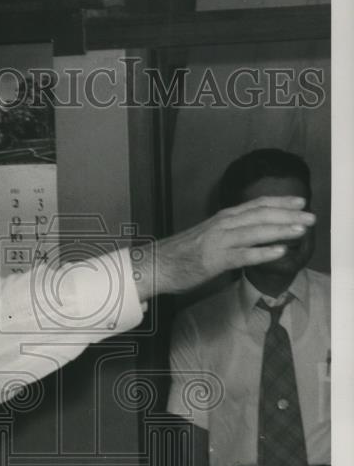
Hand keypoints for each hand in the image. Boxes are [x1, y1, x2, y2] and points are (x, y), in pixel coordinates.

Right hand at [132, 196, 315, 299]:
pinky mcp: (214, 260)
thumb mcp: (207, 238)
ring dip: (281, 230)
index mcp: (221, 219)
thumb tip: (248, 237)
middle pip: (260, 215)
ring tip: (302, 230)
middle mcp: (222, 225)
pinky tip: (280, 252)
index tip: (300, 201)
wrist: (154, 265)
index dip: (279, 202)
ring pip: (255, 232)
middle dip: (288, 214)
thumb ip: (228, 235)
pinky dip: (263, 252)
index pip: (255, 205)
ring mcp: (218, 242)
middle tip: (311, 216)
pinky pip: (243, 255)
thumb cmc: (180, 255)